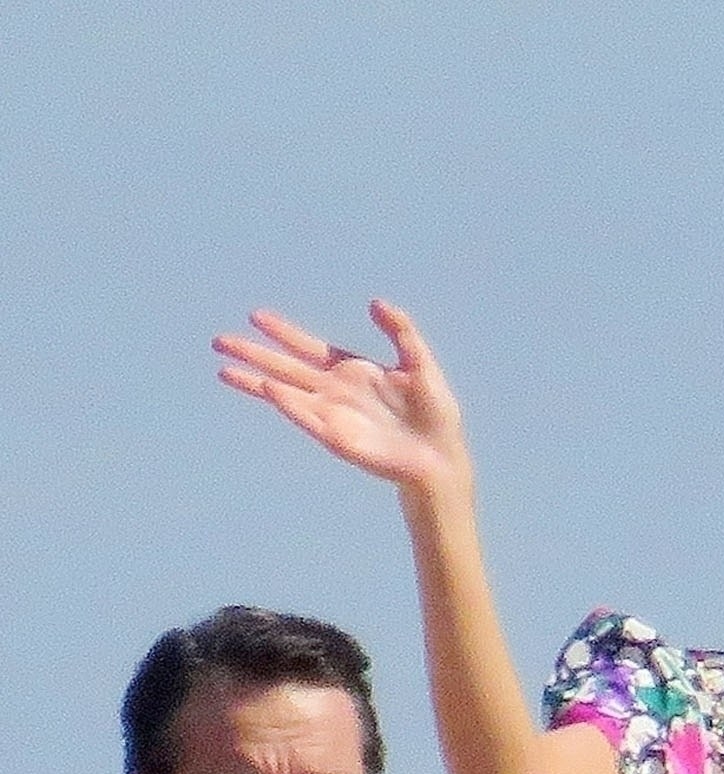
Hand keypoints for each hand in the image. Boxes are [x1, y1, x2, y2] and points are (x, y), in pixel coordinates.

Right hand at [214, 299, 470, 498]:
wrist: (442, 458)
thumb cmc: (434, 415)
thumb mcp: (420, 363)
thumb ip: (400, 331)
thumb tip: (375, 302)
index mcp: (352, 372)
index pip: (309, 347)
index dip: (284, 332)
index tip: (256, 316)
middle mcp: (336, 393)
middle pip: (287, 368)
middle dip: (254, 354)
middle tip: (219, 340)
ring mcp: (333, 416)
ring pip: (286, 395)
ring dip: (256, 382)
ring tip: (224, 370)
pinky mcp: (338, 439)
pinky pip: (307, 419)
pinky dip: (288, 405)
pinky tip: (267, 390)